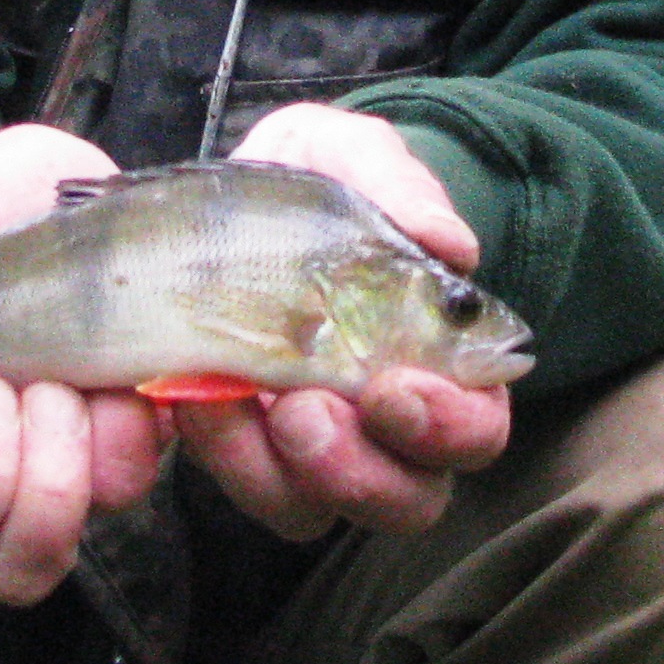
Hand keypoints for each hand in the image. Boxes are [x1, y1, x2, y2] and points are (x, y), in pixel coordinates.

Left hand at [181, 104, 509, 541]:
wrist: (207, 204)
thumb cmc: (306, 187)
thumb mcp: (341, 154)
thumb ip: (397, 183)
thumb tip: (453, 245)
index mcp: (437, 365)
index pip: (476, 427)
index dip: (448, 424)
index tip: (393, 387)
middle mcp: (383, 429)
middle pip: (407, 500)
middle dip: (358, 468)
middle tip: (305, 410)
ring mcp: (306, 452)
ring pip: (312, 510)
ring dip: (272, 468)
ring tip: (227, 394)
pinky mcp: (236, 455)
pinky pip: (236, 488)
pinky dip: (214, 450)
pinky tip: (187, 393)